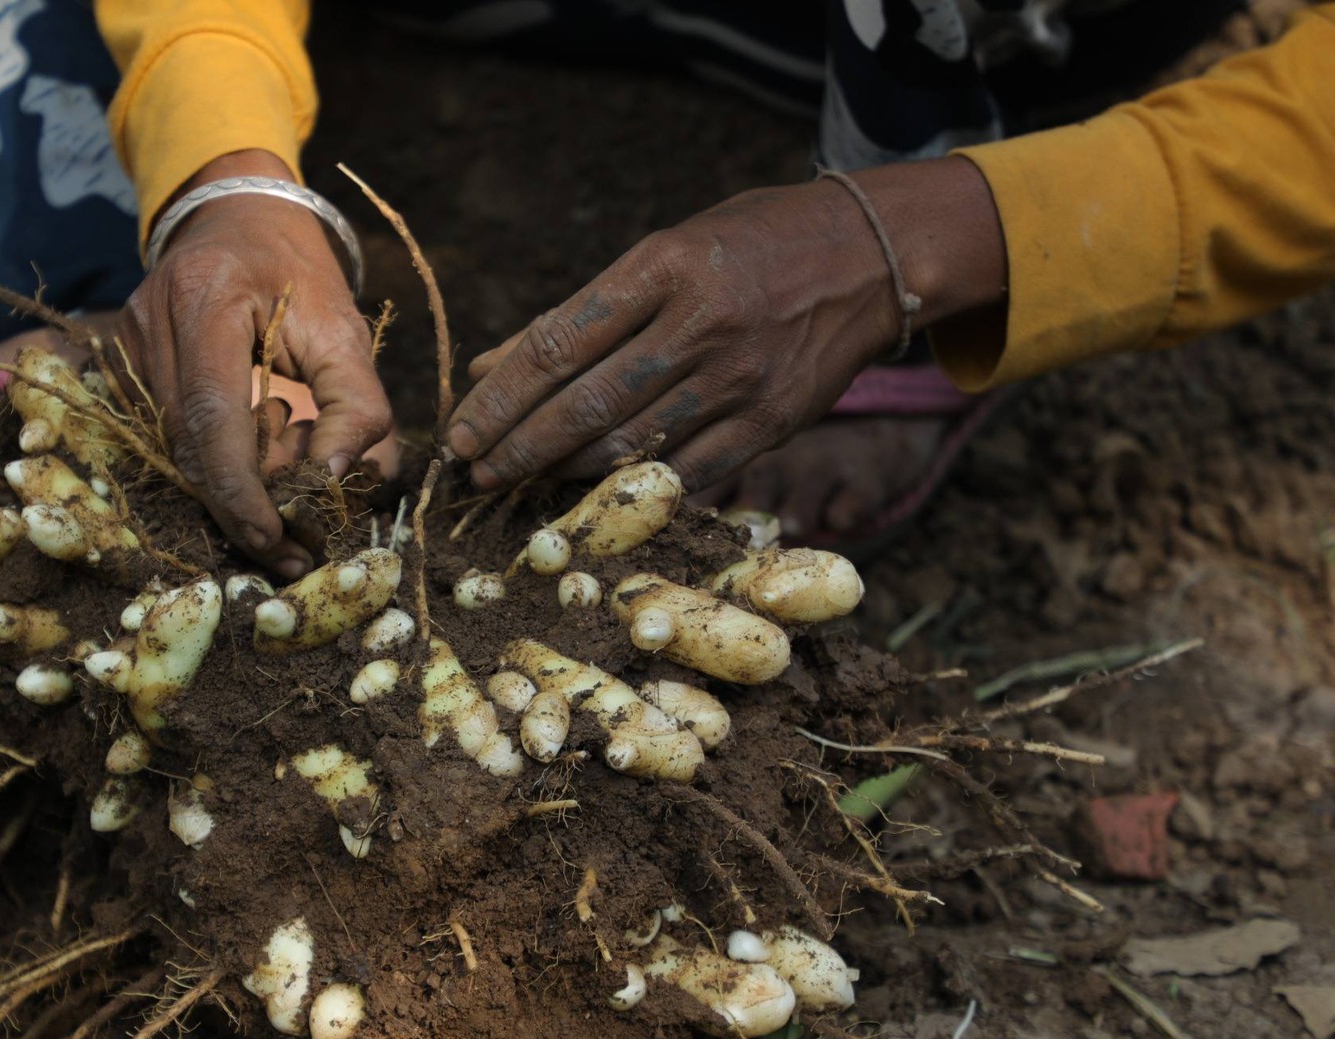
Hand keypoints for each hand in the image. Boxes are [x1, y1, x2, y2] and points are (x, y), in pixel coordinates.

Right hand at [121, 151, 393, 578]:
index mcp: (206, 299)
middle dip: (242, 506)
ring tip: (289, 492)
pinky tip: (257, 460)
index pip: (212, 417)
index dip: (240, 492)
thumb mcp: (345, 327)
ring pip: (177, 448)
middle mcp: (153, 320)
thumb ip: (359, 405)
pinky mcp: (125, 359)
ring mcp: (130, 340)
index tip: (275, 538)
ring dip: (233, 485)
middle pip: (188, 445)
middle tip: (294, 546)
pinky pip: (172, 432)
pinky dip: (217, 461)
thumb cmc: (298, 271)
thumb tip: (339, 480)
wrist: (238, 214)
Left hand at [442, 157, 1005, 492]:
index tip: (460, 432)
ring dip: (563, 475)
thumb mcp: (665, 251)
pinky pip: (686, 472)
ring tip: (523, 483)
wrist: (874, 255)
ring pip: (627, 446)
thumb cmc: (751, 244)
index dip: (499, 398)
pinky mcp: (772, 423)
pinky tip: (593, 497)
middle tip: (474, 474)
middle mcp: (700, 323)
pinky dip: (632, 488)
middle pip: (583, 404)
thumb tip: (494, 365)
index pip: (557, 344)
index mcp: (664, 266)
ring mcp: (739, 378)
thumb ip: (583, 312)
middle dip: (517, 448)